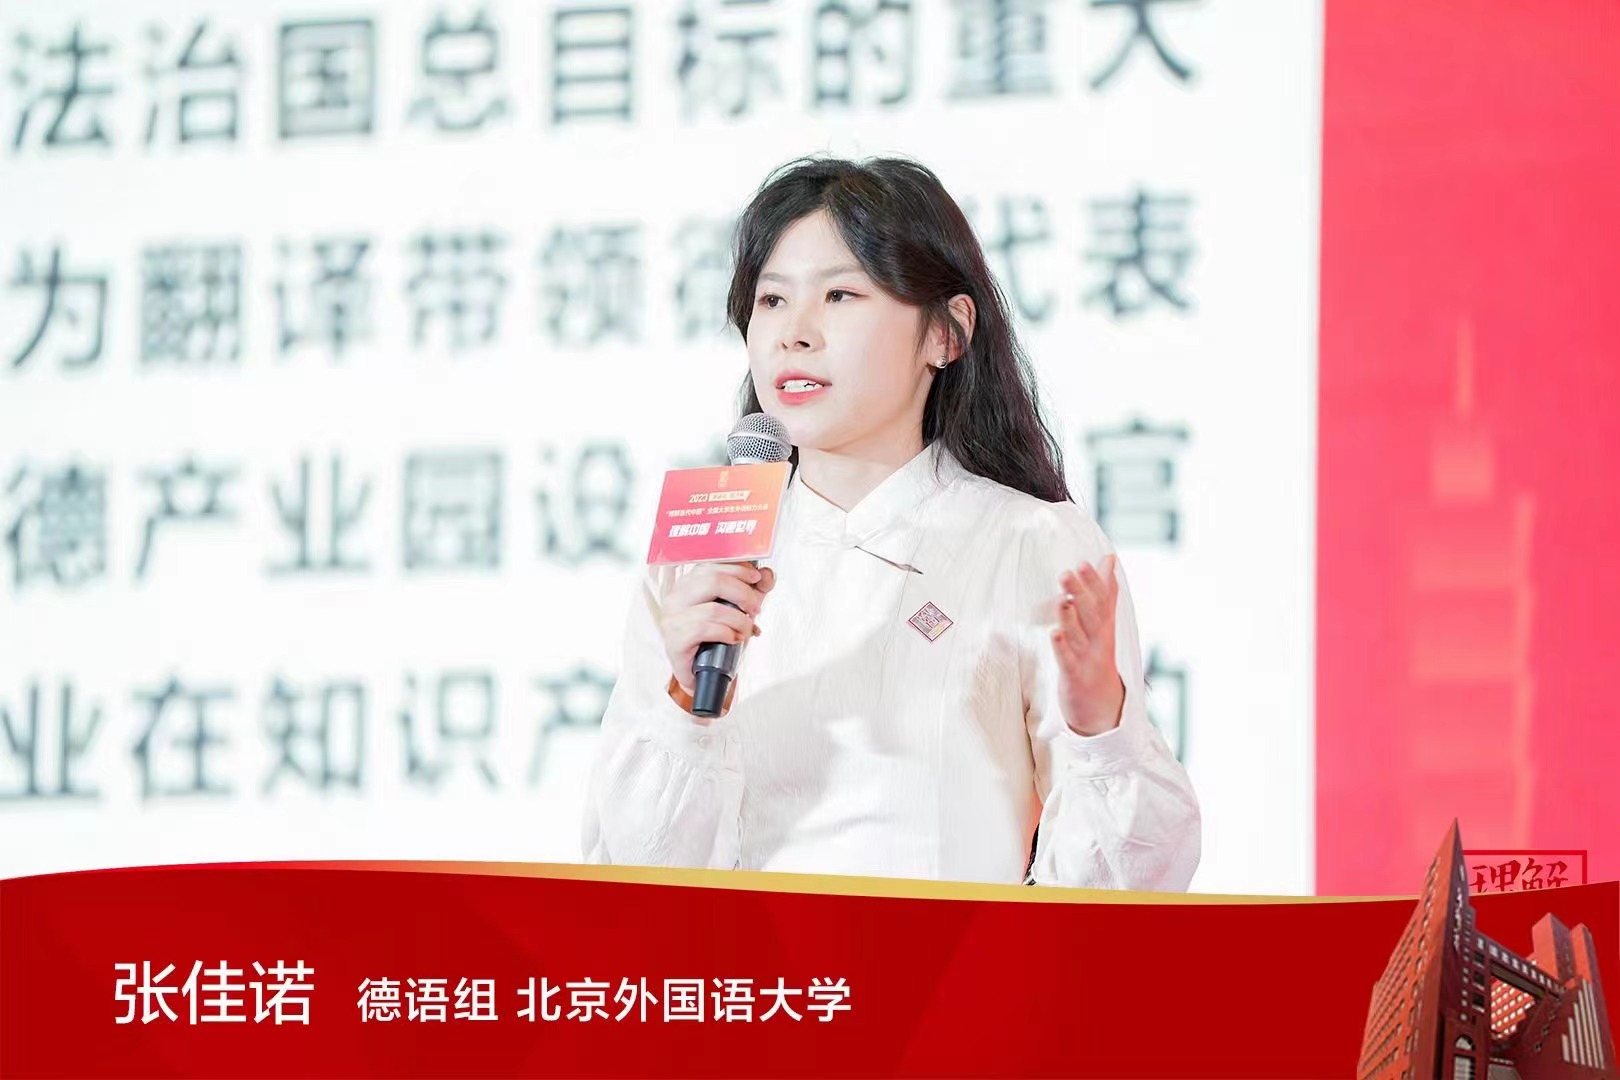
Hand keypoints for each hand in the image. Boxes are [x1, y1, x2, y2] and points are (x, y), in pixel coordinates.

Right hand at [660, 562, 775, 695]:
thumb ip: (753, 590)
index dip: (738, 569)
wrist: (701, 673)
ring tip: (746, 630)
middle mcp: (676, 598)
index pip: (712, 565)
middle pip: (714, 580)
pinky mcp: (674, 641)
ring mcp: (672, 619)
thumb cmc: (716, 638)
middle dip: (743, 594)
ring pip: (713, 609)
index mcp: (688, 585)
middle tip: (756, 608)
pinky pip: (704, 630)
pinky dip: (726, 633)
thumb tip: (767, 574)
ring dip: (739, 620)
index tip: (756, 579)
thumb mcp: (738, 610)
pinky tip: (732, 639)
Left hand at [1049, 554, 1124, 735]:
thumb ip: (1106, 591)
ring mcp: (1088, 659)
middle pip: (1090, 615)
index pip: (1102, 601)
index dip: (1093, 583)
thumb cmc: (1098, 654)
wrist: (1101, 704)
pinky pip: (1068, 661)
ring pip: (1079, 636)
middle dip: (1080, 594)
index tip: (1083, 563)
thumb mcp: (1105, 622)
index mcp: (1105, 626)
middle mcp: (1099, 641)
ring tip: (1062, 599)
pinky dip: (1062, 648)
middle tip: (1066, 573)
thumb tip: (1110, 558)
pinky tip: (1054, 634)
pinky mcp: (1074, 677)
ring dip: (1069, 618)